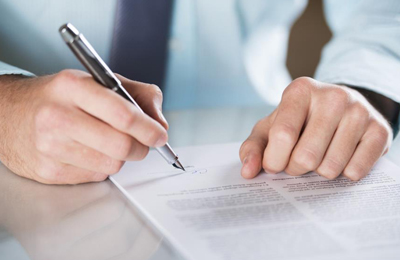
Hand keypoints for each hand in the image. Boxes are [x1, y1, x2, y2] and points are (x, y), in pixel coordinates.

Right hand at [0, 70, 167, 183]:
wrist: (8, 113)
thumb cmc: (58, 96)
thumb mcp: (97, 81)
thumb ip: (137, 94)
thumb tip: (160, 123)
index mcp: (73, 87)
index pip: (123, 115)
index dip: (149, 129)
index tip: (160, 135)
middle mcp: (58, 117)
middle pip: (121, 146)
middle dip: (141, 147)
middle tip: (142, 143)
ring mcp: (50, 147)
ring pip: (111, 165)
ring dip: (120, 157)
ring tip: (108, 142)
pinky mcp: (48, 171)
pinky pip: (95, 177)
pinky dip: (101, 166)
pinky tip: (88, 151)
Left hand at [240, 77, 392, 180]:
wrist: (341, 107)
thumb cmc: (299, 120)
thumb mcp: (270, 127)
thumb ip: (253, 147)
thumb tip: (247, 172)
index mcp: (300, 90)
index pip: (283, 136)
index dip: (274, 160)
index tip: (274, 164)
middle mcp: (332, 95)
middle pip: (305, 157)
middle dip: (296, 168)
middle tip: (298, 160)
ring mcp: (359, 111)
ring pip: (330, 168)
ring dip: (319, 172)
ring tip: (320, 155)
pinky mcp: (380, 130)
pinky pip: (355, 171)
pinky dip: (343, 173)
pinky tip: (341, 157)